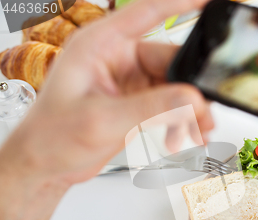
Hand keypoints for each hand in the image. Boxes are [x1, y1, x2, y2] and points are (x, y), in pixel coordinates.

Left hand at [0, 0, 212, 185]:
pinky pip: (170, 104)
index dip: (182, 3)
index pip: (148, 13)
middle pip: (170, 59)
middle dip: (191, 87)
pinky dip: (180, 120)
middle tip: (203, 110)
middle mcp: (117, 59)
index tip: (211, 2)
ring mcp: (129, 81)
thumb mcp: (103, 120)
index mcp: (100, 45)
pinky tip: (179, 135)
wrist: (46, 165)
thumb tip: (190, 98)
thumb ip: (151, 108)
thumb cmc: (52, 136)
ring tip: (197, 129)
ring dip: (189, 109)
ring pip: (175, 85)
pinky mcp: (137, 101)